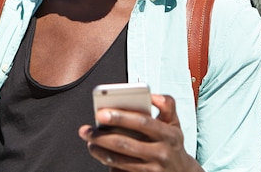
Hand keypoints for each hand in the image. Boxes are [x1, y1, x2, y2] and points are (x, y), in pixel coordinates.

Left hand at [78, 94, 201, 171]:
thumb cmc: (172, 142)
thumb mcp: (175, 123)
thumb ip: (167, 105)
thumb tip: (152, 95)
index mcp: (169, 134)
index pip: (142, 122)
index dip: (121, 117)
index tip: (100, 113)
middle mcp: (162, 153)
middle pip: (126, 144)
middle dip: (102, 136)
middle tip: (85, 130)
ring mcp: (153, 170)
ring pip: (120, 161)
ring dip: (101, 151)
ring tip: (90, 142)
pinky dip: (109, 164)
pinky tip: (101, 155)